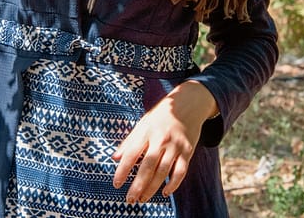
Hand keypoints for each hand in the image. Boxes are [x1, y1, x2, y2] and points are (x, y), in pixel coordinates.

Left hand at [111, 80, 217, 203]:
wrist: (188, 104)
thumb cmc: (161, 116)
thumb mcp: (143, 123)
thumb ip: (129, 141)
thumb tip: (115, 158)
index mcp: (146, 131)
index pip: (132, 154)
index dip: (123, 170)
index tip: (116, 184)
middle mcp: (161, 139)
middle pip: (147, 166)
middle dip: (137, 185)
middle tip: (130, 199)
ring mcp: (175, 145)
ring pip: (163, 172)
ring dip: (152, 188)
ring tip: (142, 199)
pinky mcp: (188, 151)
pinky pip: (180, 171)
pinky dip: (173, 184)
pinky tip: (165, 192)